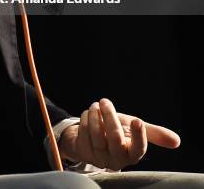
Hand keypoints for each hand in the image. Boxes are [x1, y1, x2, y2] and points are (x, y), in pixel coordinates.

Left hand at [58, 98, 180, 170]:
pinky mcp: (84, 152)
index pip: (139, 149)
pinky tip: (88, 114)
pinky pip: (83, 132)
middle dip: (110, 116)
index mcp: (132, 154)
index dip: (139, 136)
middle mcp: (116, 159)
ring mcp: (99, 157)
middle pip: (115, 137)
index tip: (137, 120)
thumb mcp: (133, 129)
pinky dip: (85, 118)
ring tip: (96, 105)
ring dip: (94, 115)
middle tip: (105, 101)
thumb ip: (152, 132)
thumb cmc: (117, 132)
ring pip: (97, 133)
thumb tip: (177, 141)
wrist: (93, 136)